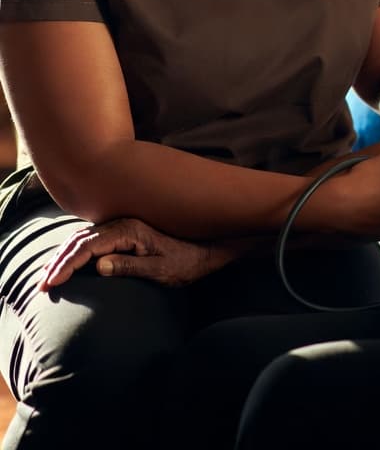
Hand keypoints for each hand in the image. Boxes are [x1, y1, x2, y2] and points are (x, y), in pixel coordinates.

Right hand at [39, 218, 218, 291]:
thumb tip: (98, 266)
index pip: (88, 247)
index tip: (51, 283)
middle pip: (81, 240)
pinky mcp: (126, 230)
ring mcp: (124, 225)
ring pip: (85, 237)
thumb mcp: (162, 271)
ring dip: (65, 255)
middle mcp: (123, 223)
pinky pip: (94, 238)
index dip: (66, 265)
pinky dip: (76, 249)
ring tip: (48, 274)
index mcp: (129, 231)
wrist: (209, 246)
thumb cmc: (188, 262)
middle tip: (42, 285)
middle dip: (59, 262)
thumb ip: (130, 267)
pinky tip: (69, 260)